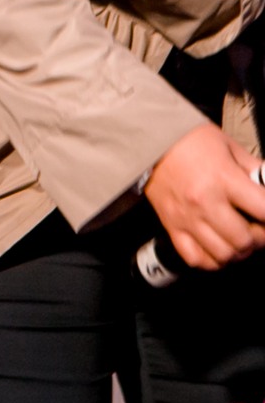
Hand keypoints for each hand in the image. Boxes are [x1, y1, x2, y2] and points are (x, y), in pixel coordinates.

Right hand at [146, 124, 264, 269]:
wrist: (150, 145)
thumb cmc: (189, 142)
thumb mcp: (230, 146)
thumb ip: (254, 168)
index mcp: (223, 180)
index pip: (263, 211)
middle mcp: (205, 203)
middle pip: (244, 240)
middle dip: (259, 239)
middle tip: (259, 230)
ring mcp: (187, 218)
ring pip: (223, 254)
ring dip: (238, 252)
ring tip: (240, 241)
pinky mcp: (172, 227)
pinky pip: (195, 258)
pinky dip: (212, 260)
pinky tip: (218, 249)